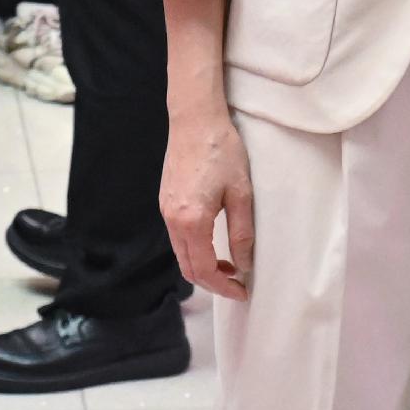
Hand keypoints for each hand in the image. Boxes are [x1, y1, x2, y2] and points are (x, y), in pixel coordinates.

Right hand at [160, 104, 257, 299]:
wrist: (195, 118)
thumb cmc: (222, 151)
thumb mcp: (241, 193)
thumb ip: (241, 233)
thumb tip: (244, 265)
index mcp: (191, 221)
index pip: (203, 270)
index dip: (223, 286)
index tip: (242, 291)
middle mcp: (172, 220)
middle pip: (187, 267)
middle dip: (211, 282)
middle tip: (237, 282)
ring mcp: (165, 210)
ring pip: (180, 254)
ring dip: (202, 266)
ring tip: (228, 264)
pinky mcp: (165, 200)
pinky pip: (176, 238)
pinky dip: (194, 250)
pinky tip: (212, 243)